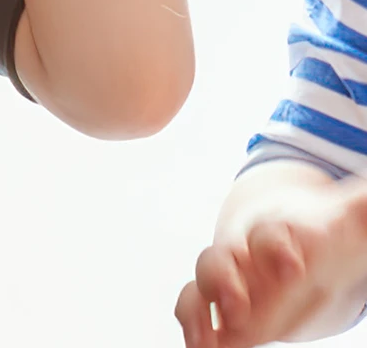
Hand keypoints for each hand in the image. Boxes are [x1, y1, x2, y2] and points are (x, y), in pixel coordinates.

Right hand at [176, 177, 366, 346]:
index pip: (272, 236)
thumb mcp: (345, 225)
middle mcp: (246, 253)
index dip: (279, 250)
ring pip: (205, 280)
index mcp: (277, 236)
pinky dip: (194, 323)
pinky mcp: (221, 302)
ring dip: (202, 304)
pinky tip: (199, 346)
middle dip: (224, 280)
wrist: (286, 241)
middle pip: (224, 258)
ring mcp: (230, 276)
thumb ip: (359, 211)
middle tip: (235, 304)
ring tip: (204, 338)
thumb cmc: (320, 235)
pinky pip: (196, 306)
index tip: (293, 268)